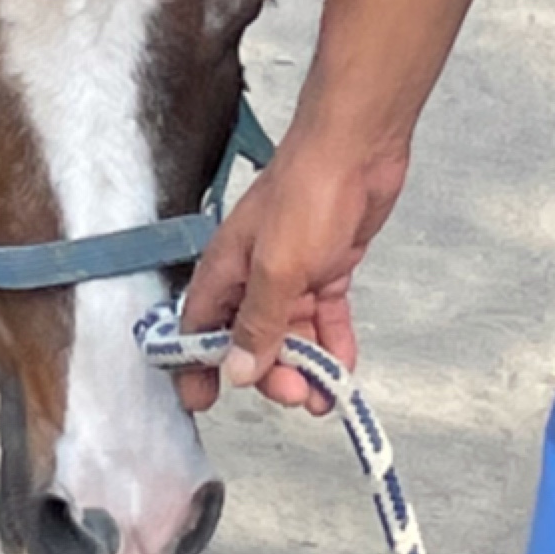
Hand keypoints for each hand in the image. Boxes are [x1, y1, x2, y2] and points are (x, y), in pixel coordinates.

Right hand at [173, 117, 409, 415]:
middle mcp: (254, 274)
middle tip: (295, 394)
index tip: (201, 401)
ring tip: (326, 394)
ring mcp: (292, 272)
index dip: (196, 363)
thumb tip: (237, 370)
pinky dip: (333, 346)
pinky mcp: (326, 269)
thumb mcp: (277, 268)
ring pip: (290, 335)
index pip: (198, 325)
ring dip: (306, 368)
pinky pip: (324, 320)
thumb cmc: (307, 194)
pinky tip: (344, 369)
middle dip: (268, 373)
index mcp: (226, 268)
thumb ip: (257, 322)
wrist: (358, 152)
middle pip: (249, 339)